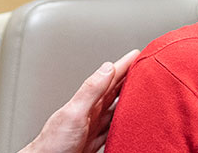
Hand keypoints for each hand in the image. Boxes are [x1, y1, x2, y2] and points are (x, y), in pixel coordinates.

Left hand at [19, 49, 140, 152]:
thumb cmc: (54, 144)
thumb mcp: (74, 113)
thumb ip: (90, 91)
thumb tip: (107, 68)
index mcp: (86, 102)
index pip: (109, 79)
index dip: (123, 65)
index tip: (137, 54)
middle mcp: (91, 112)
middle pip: (114, 91)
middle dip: (129, 79)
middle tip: (144, 68)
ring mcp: (92, 126)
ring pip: (115, 108)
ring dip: (128, 98)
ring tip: (141, 90)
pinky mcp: (94, 141)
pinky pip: (114, 127)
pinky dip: (123, 121)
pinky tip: (128, 119)